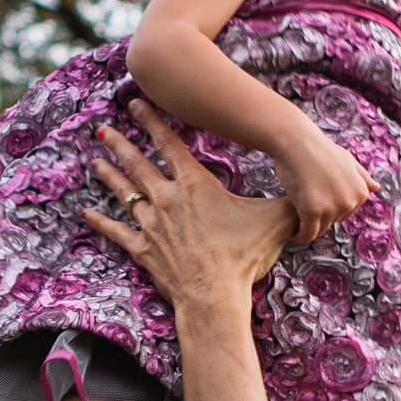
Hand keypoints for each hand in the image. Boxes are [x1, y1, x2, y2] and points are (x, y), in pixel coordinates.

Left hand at [87, 103, 297, 312]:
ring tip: (95, 163)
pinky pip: (115, 232)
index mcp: (193, 185)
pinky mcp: (142, 250)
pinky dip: (100, 222)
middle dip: (120, 143)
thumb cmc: (242, 257)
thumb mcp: (274, 222)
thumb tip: (314, 194)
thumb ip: (291, 204)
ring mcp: (150, 225)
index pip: (168, 144)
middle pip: (137, 164)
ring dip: (108, 177)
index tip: (136, 104)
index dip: (152, 121)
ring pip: (123, 193)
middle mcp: (166, 199)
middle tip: (103, 129)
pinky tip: (85, 213)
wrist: (214, 296)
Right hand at [271, 126, 377, 244]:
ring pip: (319, 230)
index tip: (315, 202)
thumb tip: (377, 188)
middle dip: (318, 218)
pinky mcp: (313, 211)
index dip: (328, 209)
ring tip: (295, 218)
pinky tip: (292, 232)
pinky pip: (307, 234)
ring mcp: (332, 207)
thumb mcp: (348, 160)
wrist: (298, 142)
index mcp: (361, 192)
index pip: (344, 215)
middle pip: (332, 223)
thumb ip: (362, 177)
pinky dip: (299, 235)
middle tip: (303, 205)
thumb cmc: (320, 150)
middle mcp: (350, 201)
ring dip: (307, 228)